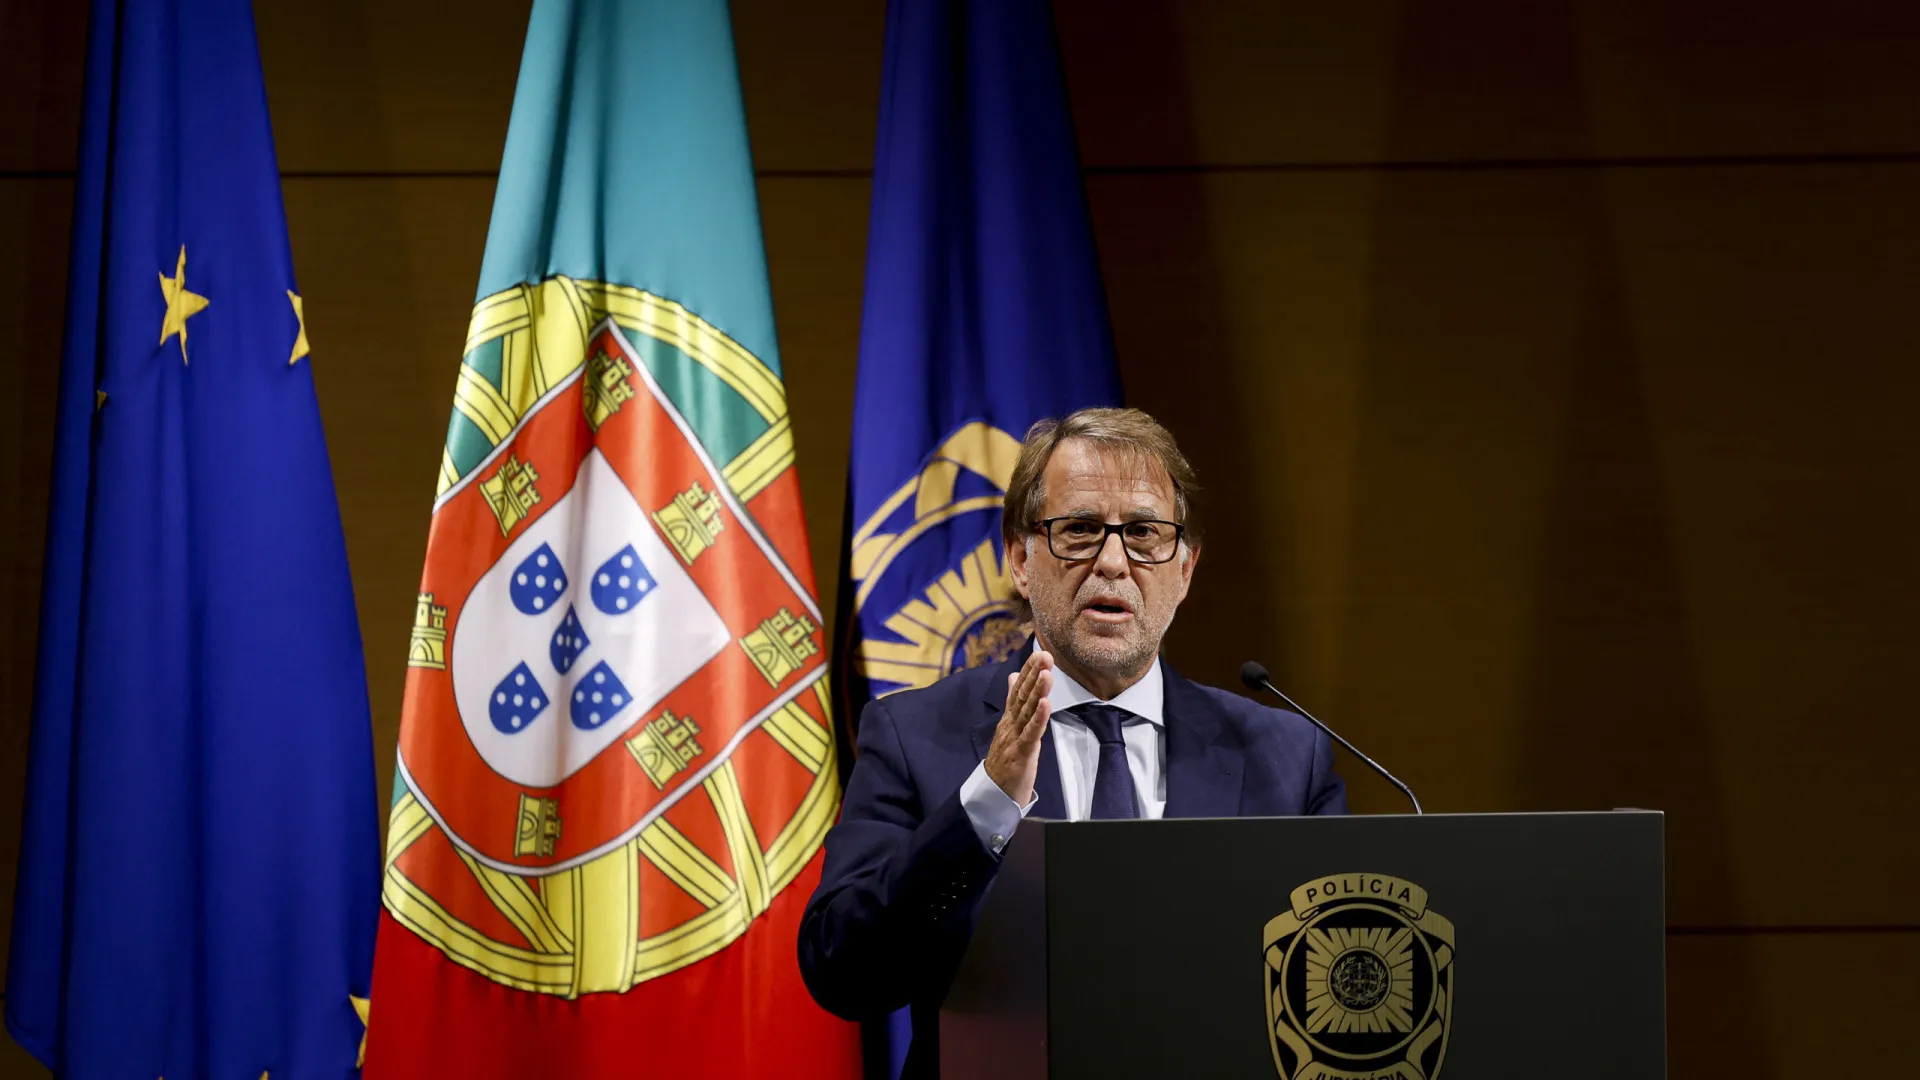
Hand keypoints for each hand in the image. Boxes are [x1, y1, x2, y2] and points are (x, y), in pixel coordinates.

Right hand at [984, 650, 1053, 806]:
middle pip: (1022, 696)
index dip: (1029, 672)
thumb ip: (1013, 702)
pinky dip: (1038, 718)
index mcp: (1010, 718)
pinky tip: (1045, 704)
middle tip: (1045, 656)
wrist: (993, 794)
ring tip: (1046, 673)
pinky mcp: (1020, 753)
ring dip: (1037, 691)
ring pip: (1026, 711)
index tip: (1040, 654)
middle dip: (1034, 675)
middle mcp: (1010, 724)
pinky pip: (1030, 733)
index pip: (1019, 690)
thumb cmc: (1006, 761)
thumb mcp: (1010, 727)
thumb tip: (1014, 675)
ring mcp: (1014, 738)